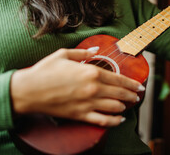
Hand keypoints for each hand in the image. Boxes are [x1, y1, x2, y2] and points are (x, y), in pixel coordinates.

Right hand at [10, 48, 144, 126]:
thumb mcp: (64, 54)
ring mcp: (88, 103)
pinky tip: (119, 119)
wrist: (28, 90)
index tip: (140, 85)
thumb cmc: (45, 70)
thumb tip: (96, 50)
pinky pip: (102, 120)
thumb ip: (83, 53)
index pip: (119, 79)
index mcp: (91, 72)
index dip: (132, 83)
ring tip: (129, 104)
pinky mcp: (80, 115)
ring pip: (114, 106)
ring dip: (125, 105)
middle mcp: (93, 88)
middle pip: (120, 93)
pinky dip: (114, 121)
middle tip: (138, 95)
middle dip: (132, 94)